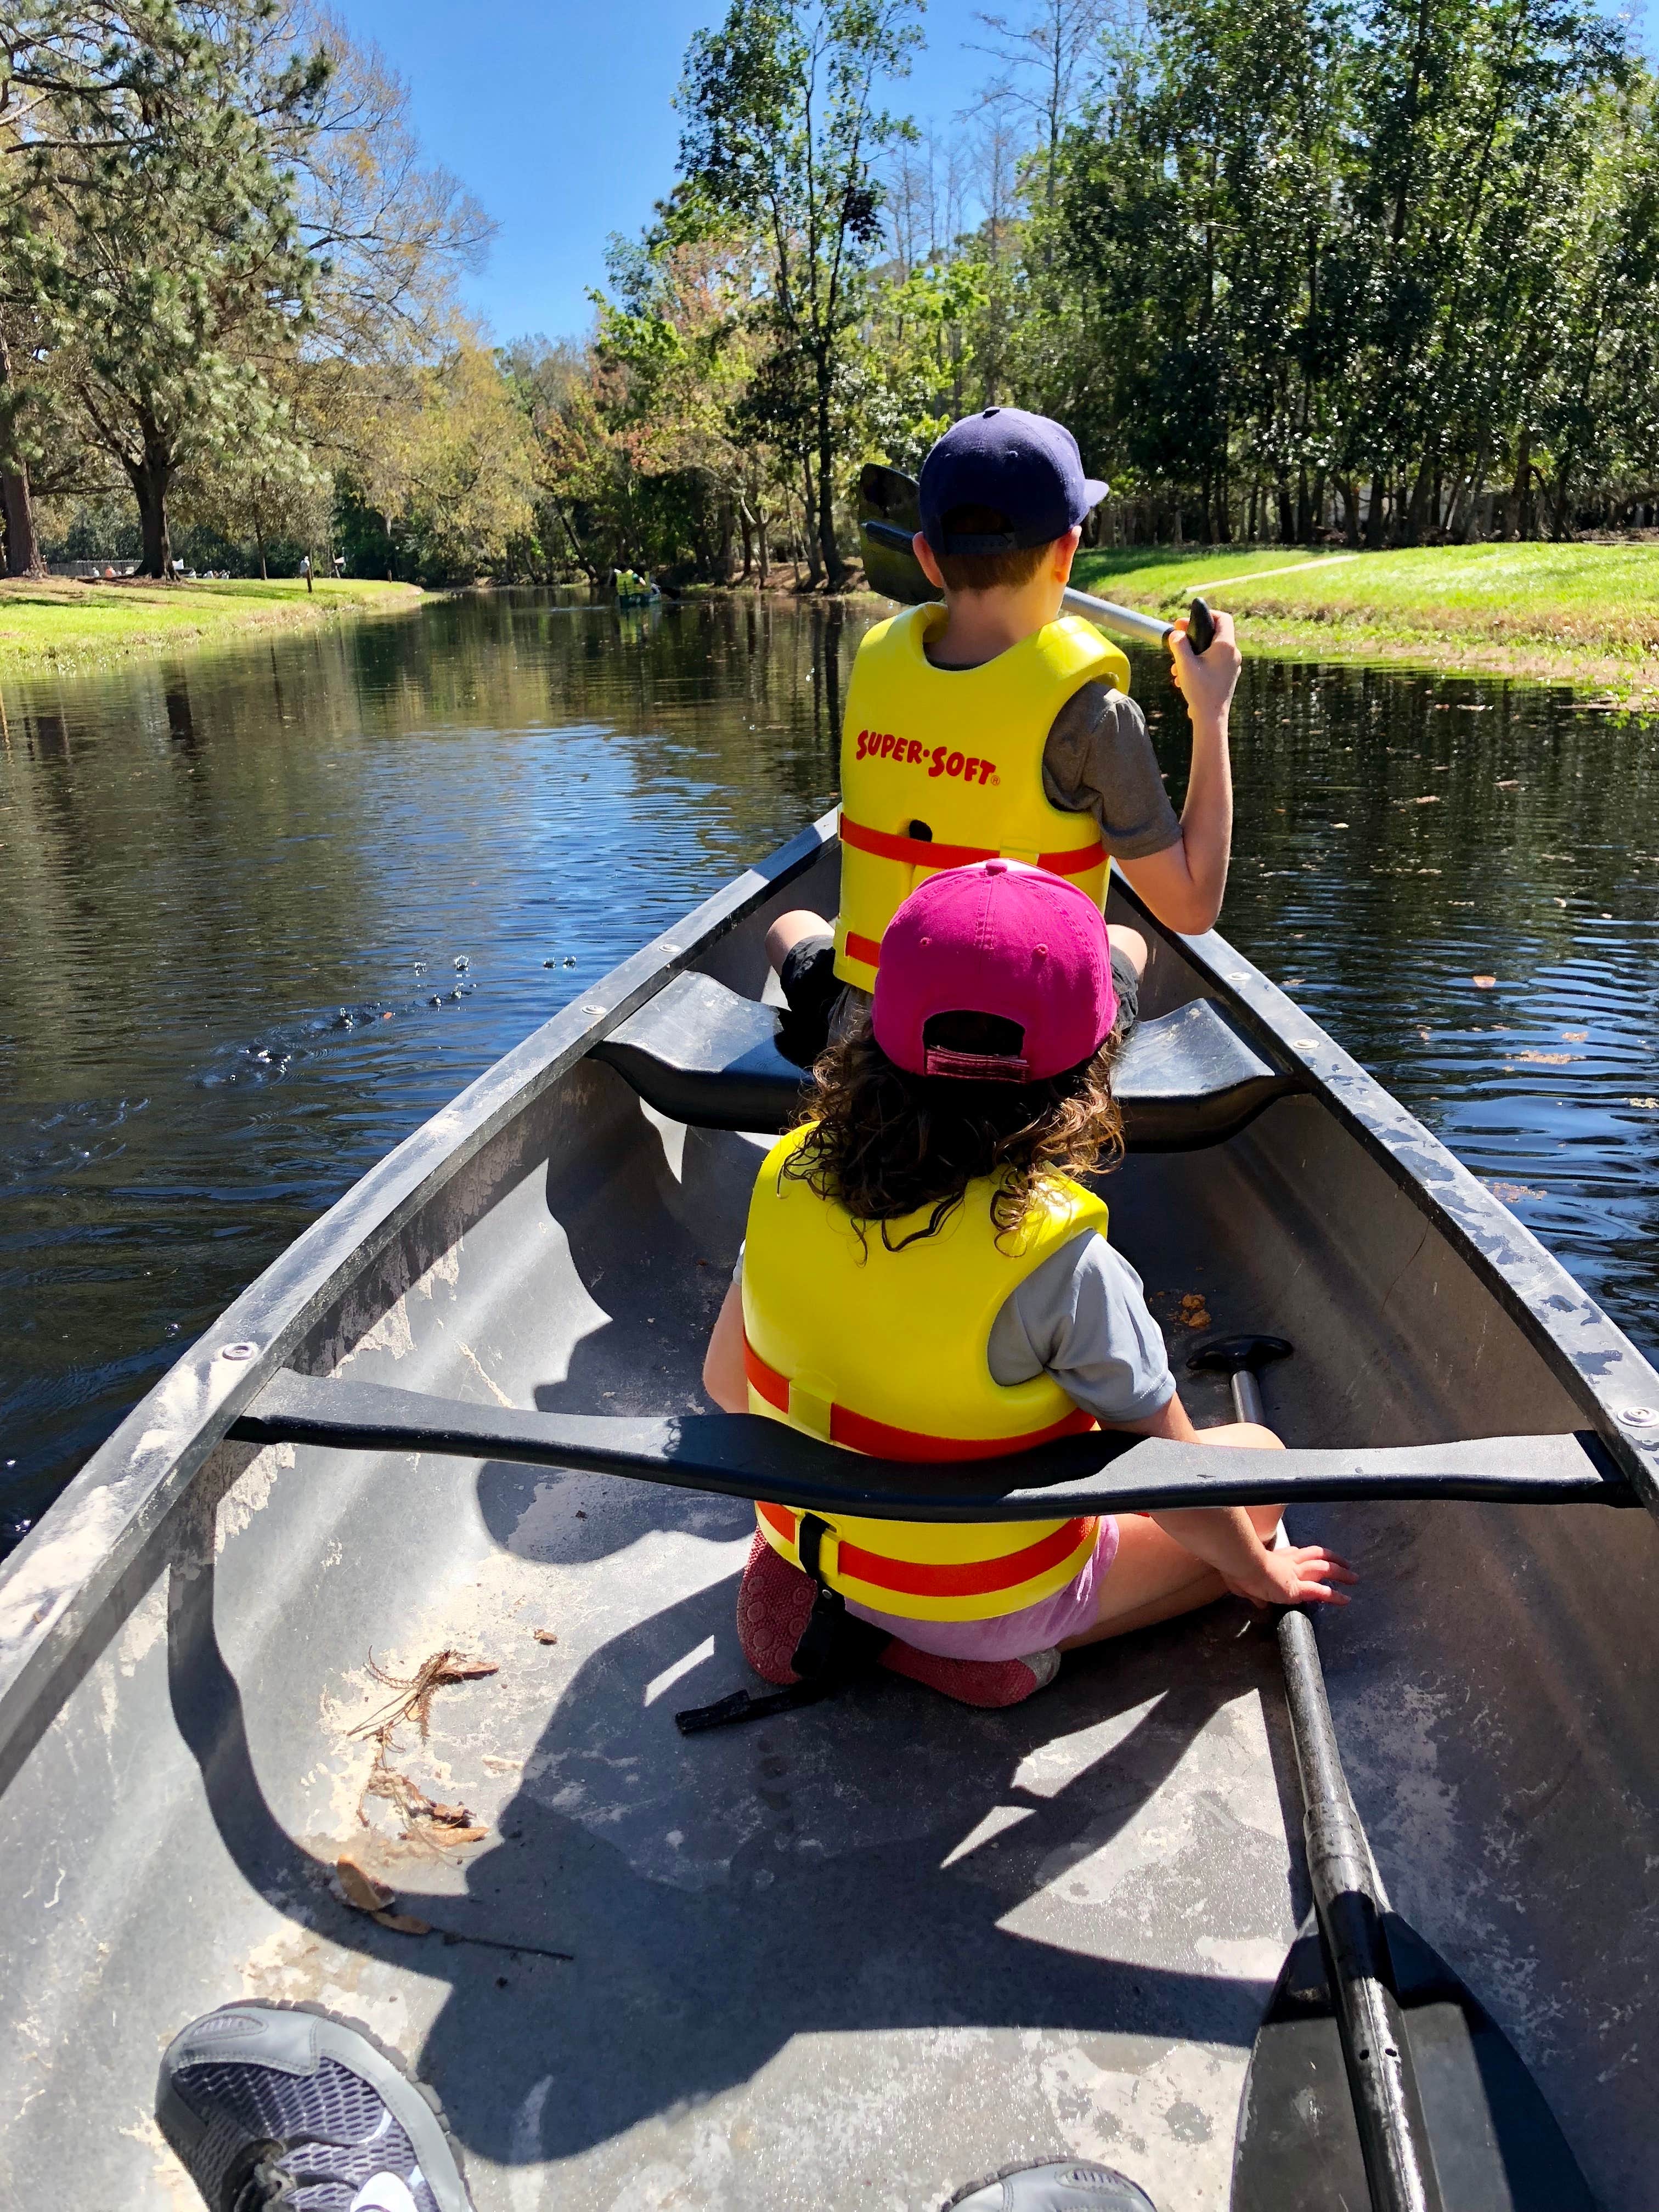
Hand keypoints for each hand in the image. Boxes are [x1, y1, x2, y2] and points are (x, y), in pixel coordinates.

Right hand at [1169, 607, 1240, 720]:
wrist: (1211, 718)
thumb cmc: (1200, 691)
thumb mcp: (1184, 664)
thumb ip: (1179, 645)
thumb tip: (1175, 634)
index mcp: (1226, 646)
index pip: (1222, 618)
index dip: (1207, 614)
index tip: (1189, 621)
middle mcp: (1233, 654)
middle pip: (1214, 635)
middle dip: (1192, 638)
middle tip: (1177, 641)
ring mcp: (1232, 666)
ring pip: (1211, 651)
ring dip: (1192, 655)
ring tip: (1177, 668)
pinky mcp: (1228, 677)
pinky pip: (1213, 664)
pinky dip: (1199, 665)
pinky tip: (1184, 678)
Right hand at [1223, 1543, 1355, 1608]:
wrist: (1243, 1565)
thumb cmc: (1238, 1568)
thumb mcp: (1242, 1582)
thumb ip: (1253, 1593)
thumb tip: (1259, 1603)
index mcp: (1277, 1558)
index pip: (1298, 1554)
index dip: (1309, 1556)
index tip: (1318, 1559)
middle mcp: (1291, 1563)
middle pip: (1318, 1556)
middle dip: (1333, 1559)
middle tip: (1345, 1563)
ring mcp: (1296, 1574)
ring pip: (1325, 1569)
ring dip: (1341, 1573)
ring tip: (1354, 1578)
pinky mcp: (1298, 1588)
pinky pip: (1321, 1592)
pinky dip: (1334, 1595)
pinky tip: (1345, 1599)